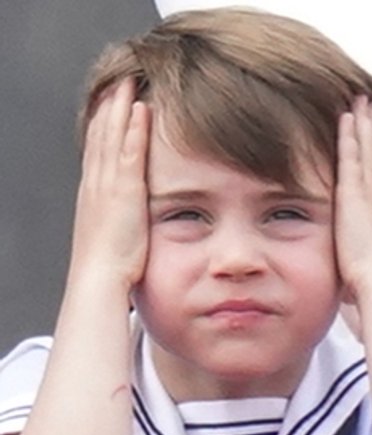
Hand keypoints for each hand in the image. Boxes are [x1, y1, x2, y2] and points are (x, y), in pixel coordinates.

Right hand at [71, 80, 152, 289]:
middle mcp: (96, 183)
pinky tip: (141, 109)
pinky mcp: (124, 190)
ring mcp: (108, 185)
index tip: (110, 102)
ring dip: (121, 107)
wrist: (99, 279)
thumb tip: (132, 220)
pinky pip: (130, 152)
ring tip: (129, 82)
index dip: (102, 123)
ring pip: (113, 136)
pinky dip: (134, 129)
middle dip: (109, 106)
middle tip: (118, 81)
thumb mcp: (115, 236)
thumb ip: (122, 221)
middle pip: (101, 135)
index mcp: (93, 193)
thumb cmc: (110, 268)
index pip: (98, 149)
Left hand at [334, 97, 371, 303]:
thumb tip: (353, 263)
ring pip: (368, 148)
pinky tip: (345, 117)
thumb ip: (363, 251)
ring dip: (363, 123)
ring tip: (360, 101)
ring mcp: (371, 193)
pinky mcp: (355, 194)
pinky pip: (352, 156)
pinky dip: (350, 135)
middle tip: (370, 104)